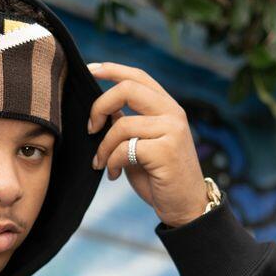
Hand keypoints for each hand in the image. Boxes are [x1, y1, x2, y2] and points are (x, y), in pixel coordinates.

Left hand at [86, 62, 208, 226]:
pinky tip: (114, 175)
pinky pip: (125, 149)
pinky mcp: (165, 152)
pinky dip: (111, 162)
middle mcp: (172, 113)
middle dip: (100, 106)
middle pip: (127, 89)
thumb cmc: (160, 178)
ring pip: (121, 125)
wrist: (185, 206)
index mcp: (167, 108)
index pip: (138, 77)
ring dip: (103, 148)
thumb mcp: (141, 146)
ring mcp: (171, 131)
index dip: (112, 70)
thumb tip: (105, 112)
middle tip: (90, 128)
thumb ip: (128, 126)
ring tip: (101, 164)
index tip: (90, 69)